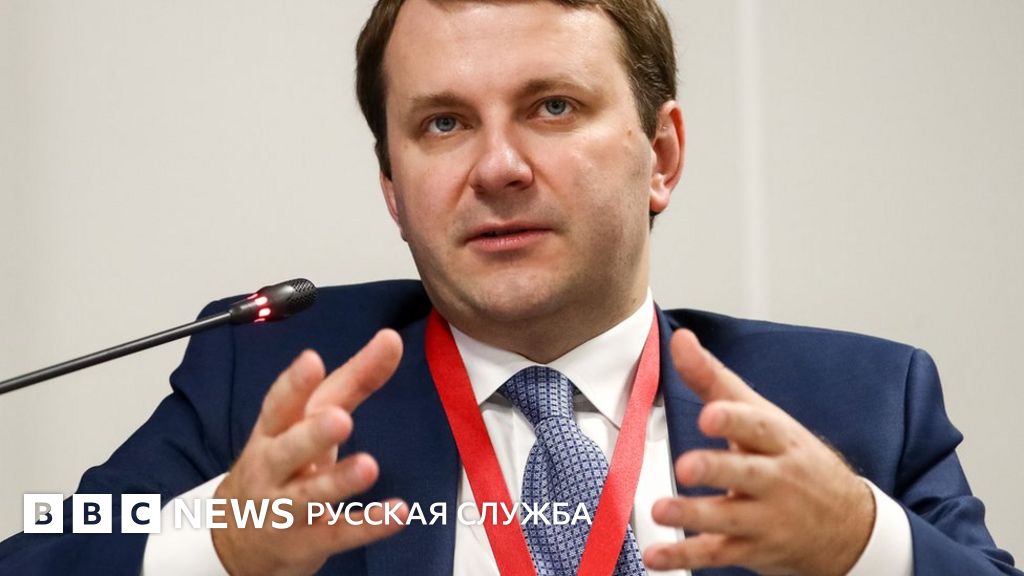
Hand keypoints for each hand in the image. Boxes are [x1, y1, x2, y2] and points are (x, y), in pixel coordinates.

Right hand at [211, 330, 407, 575]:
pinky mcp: (307, 541)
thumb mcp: (310, 419)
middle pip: (288, 450)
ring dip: (339, 481)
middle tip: (340, 418)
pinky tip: (397, 513)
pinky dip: (368, 524)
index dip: (294, 384)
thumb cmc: (284, 462)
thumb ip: (353, 379)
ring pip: (310, 495)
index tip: (311, 360)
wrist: (236, 539)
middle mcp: (273, 467)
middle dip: (312, 435)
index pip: (279, 405)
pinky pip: (338, 533)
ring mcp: (286, 507)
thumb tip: (391, 339)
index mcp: (272, 431)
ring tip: (369, 466)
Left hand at [643, 329, 874, 575]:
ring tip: (661, 510)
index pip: (758, 425)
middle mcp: (775, 478)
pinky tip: (656, 557)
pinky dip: (684, 557)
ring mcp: (765, 517)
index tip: (709, 413)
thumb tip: (680, 340)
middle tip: (686, 467)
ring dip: (694, 515)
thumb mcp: (762, 416)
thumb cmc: (793, 460)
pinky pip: (717, 554)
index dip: (734, 418)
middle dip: (717, 469)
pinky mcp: (752, 548)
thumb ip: (715, 380)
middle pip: (746, 472)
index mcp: (777, 439)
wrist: (848, 526)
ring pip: (729, 517)